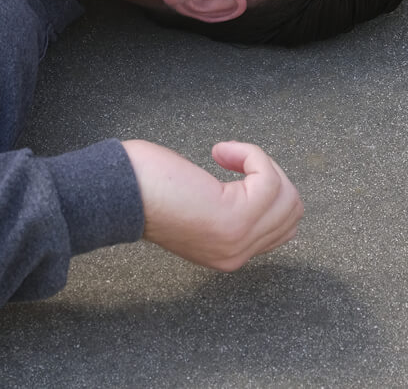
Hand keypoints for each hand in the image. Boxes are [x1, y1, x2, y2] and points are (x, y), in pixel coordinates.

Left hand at [122, 139, 302, 270]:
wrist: (116, 190)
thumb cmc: (144, 185)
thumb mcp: (196, 207)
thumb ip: (228, 211)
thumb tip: (258, 189)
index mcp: (228, 253)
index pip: (282, 229)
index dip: (268, 190)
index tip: (237, 169)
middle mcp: (237, 254)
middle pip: (291, 211)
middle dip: (271, 174)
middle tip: (235, 159)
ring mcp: (238, 238)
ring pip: (287, 195)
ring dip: (261, 163)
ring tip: (225, 155)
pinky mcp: (234, 217)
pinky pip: (269, 178)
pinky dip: (251, 155)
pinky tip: (221, 152)